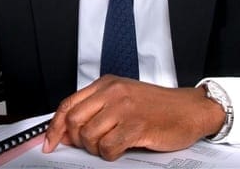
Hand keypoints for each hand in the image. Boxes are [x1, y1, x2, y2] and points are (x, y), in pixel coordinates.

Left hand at [42, 75, 224, 160]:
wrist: (190, 110)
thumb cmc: (158, 107)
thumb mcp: (124, 98)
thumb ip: (98, 108)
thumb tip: (68, 132)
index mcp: (107, 84)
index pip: (68, 104)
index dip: (55, 127)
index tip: (49, 143)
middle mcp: (113, 92)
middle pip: (74, 121)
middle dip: (75, 140)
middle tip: (87, 147)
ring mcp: (125, 108)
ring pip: (88, 136)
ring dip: (95, 148)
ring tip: (110, 145)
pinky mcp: (137, 125)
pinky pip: (108, 147)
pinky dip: (110, 154)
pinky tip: (121, 149)